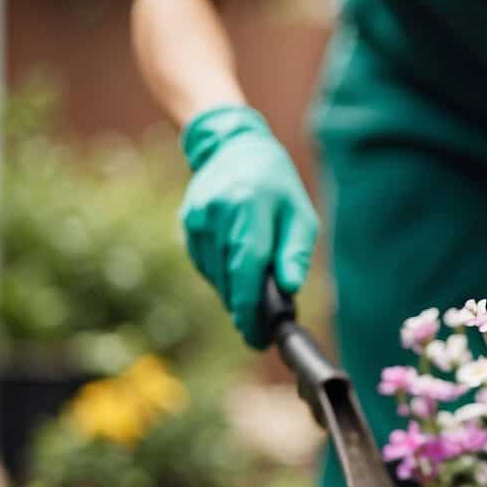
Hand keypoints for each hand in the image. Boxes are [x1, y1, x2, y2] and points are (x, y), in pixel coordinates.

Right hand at [179, 105, 318, 347]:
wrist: (234, 148)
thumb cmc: (277, 185)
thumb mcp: (300, 214)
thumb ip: (295, 252)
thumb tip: (289, 289)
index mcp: (249, 208)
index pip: (247, 270)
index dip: (251, 310)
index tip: (257, 338)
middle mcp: (217, 214)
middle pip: (230, 280)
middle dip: (245, 309)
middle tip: (260, 329)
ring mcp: (197, 220)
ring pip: (216, 277)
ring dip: (235, 292)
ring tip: (253, 286)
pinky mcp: (187, 225)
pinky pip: (206, 265)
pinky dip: (222, 275)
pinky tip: (236, 263)